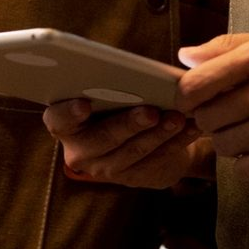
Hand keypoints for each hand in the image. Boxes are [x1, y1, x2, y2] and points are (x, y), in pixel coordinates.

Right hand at [43, 99, 203, 186]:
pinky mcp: (132, 178)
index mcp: (65, 123)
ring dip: (158, 135)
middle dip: (129, 124)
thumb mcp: (107, 91)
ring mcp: (104, 168)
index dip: (68, 113)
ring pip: (132, 153)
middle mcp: (79, 151)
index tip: (84, 104)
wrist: (138, 135)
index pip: (58, 120)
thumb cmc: (117, 100)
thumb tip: (128, 70)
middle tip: (151, 111)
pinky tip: (190, 128)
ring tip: (178, 118)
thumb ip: (108, 83)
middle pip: (102, 139)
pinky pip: (155, 161)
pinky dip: (175, 143)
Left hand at [178, 32, 248, 178]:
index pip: (195, 83)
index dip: (186, 96)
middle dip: (211, 119)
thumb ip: (229, 47)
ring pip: (223, 145)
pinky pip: (246, 169)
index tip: (192, 100)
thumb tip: (185, 57)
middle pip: (206, 117)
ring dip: (230, 141)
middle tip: (230, 114)